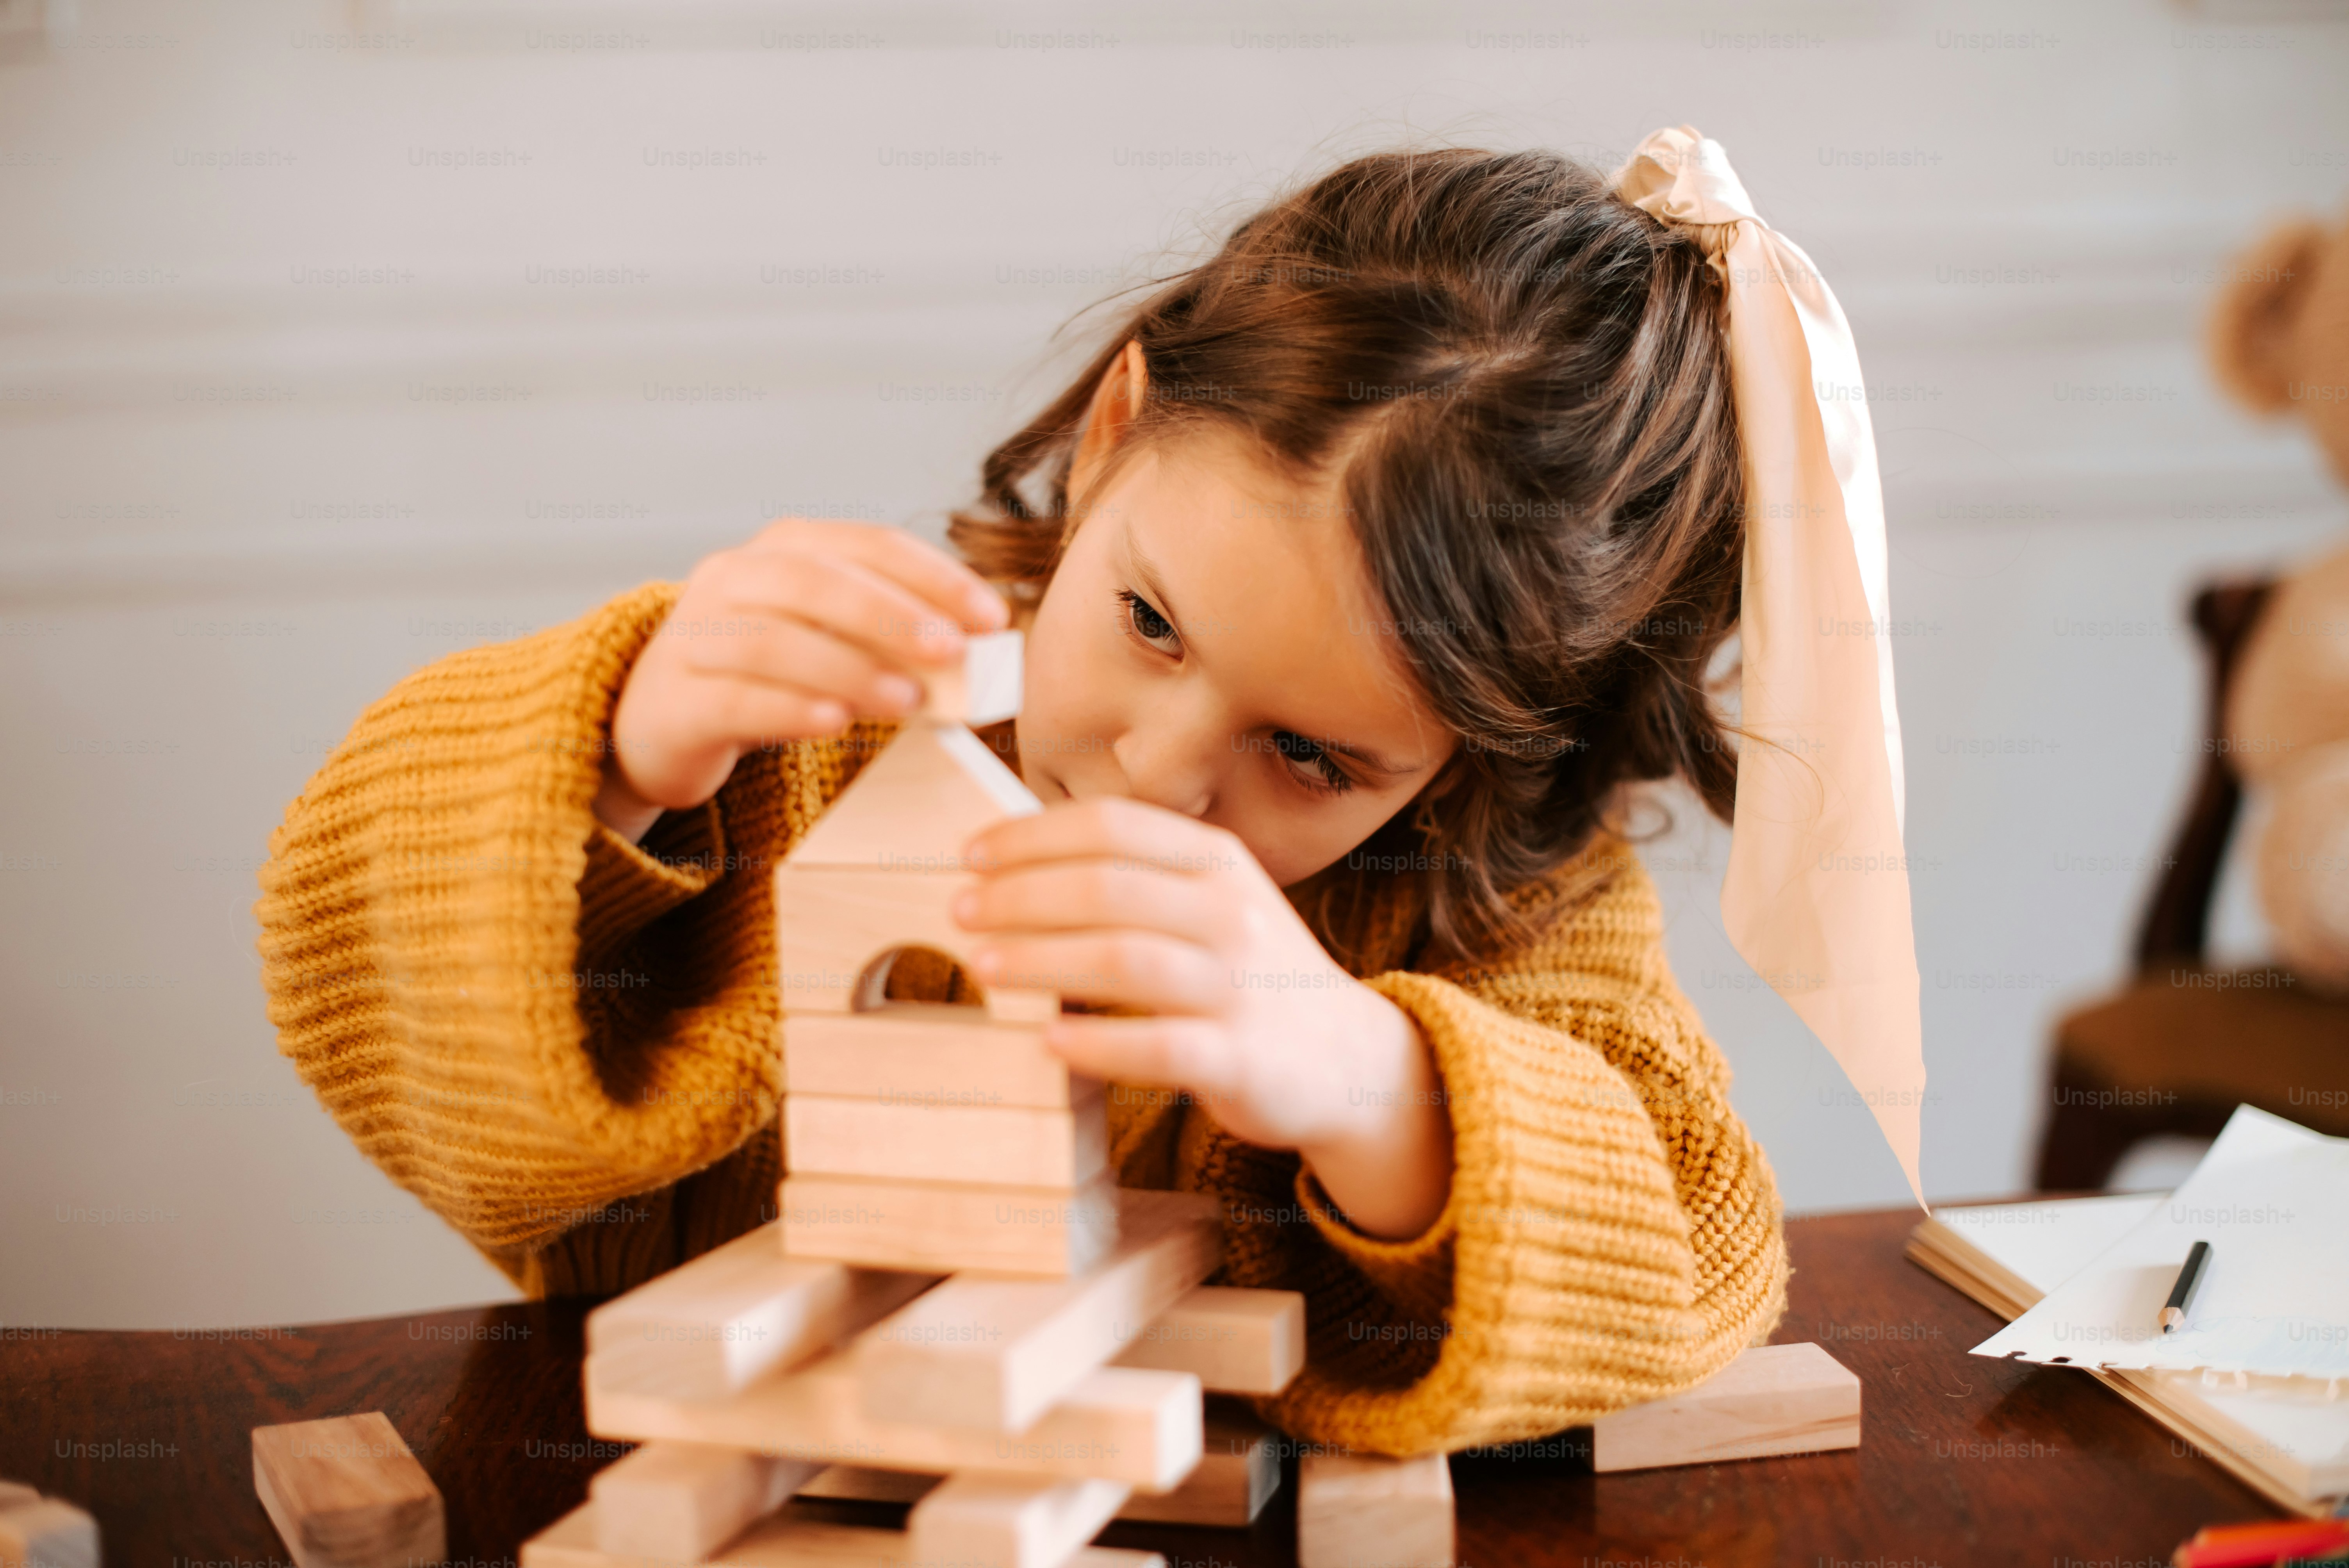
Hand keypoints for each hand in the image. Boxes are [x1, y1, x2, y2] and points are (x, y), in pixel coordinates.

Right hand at [596, 519, 1007, 838]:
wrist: (662, 725)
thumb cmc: (769, 677)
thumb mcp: (831, 642)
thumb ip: (892, 640)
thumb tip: (976, 655)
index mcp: (782, 550)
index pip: (867, 544)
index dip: (934, 575)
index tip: (993, 616)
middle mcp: (732, 578)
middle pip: (816, 582)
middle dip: (893, 615)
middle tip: (953, 651)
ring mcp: (695, 636)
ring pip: (775, 641)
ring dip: (851, 668)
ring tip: (911, 700)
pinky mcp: (676, 700)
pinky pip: (736, 698)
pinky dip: (790, 709)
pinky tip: (836, 723)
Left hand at [954, 798, 1454, 1238]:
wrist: (1350, 1059)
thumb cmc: (1248, 977)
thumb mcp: (1210, 904)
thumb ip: (1137, 881)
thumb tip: (1015, 869)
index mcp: (1217, 861)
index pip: (1112, 826)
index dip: (1032, 835)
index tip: (968, 855)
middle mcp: (1231, 912)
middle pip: (1107, 887)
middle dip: (1021, 895)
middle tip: (958, 911)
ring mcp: (1241, 984)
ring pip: (1125, 959)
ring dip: (1042, 959)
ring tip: (981, 966)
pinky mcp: (1243, 1056)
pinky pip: (1162, 1045)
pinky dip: (1099, 1042)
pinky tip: (1049, 1041)